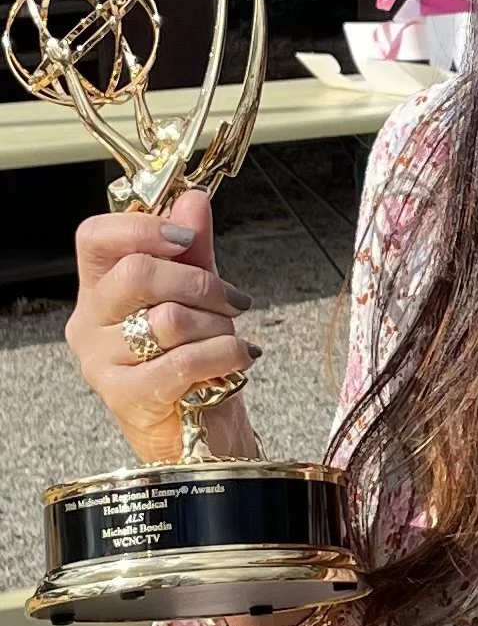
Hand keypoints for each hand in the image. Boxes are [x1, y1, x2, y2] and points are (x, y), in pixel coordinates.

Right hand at [66, 189, 261, 464]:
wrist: (197, 425)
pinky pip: (182, 361)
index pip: (95, 237)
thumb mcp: (196, 293)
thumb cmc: (191, 355)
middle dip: (200, 283)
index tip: (188, 240)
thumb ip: (193, 247)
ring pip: (168, 319)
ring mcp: (102, 361)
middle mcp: (90, 321)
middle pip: (137, 274)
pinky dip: (224, 354)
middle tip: (231, 299)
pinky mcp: (125, 396)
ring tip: (230, 336)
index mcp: (101, 286)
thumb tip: (194, 199)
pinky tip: (238, 357)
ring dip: (218, 325)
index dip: (144, 227)